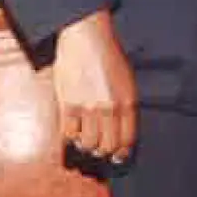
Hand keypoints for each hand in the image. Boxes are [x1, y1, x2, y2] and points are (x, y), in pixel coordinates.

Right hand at [53, 9, 137, 163]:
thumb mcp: (126, 81)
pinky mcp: (68, 106)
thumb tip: (121, 131)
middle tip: (99, 149)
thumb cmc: (108, 58)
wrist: (86, 39)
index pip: (127, 139)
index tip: (117, 156)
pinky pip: (68, 134)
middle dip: (104, 151)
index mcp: (128, 102)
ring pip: (88, 144)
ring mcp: (88, 108)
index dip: (122, 152)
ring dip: (86, 146)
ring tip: (85, 139)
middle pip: (108, 146)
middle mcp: (110, 108)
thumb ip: (125, 105)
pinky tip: (73, 130)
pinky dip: (70, 137)